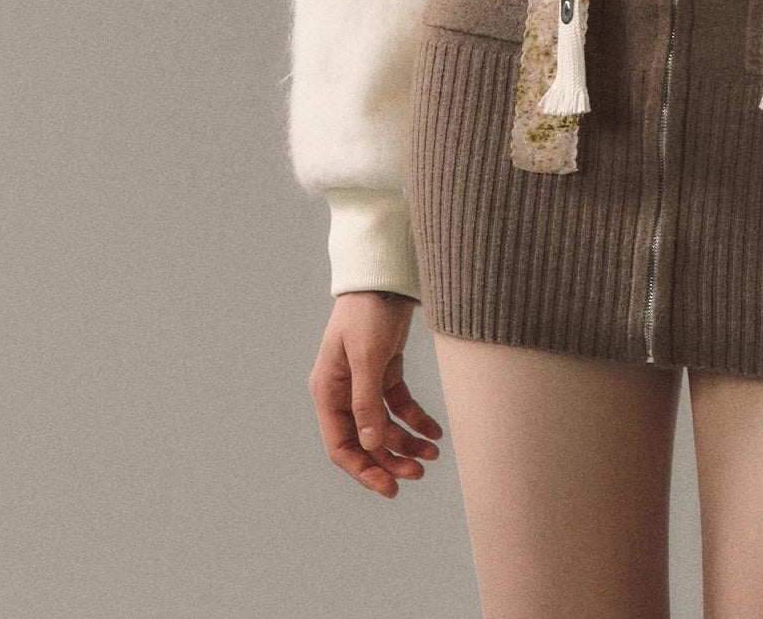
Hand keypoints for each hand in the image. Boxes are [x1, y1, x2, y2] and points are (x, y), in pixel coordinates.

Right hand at [308, 292, 443, 496]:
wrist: (384, 274)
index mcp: (327, 392)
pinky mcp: (385, 370)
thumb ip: (366, 402)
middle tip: (418, 475)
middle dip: (390, 460)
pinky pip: (399, 405)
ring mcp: (364, 381)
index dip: (364, 471)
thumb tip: (370, 446)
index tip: (390, 488)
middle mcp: (343, 391)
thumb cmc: (368, 311)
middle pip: (365, 440)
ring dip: (406, 442)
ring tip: (432, 455)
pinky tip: (435, 432)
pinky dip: (416, 419)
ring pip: (384, 426)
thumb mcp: (367, 357)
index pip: (342, 446)